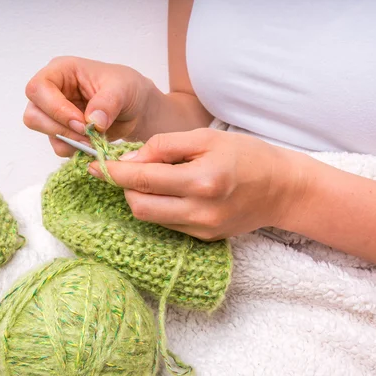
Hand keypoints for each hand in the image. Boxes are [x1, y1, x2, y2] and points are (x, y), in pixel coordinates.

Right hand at [23, 56, 152, 155]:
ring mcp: (55, 112)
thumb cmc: (127, 88)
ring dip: (68, 140)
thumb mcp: (123, 89)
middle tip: (87, 134)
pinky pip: (58, 145)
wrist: (136, 108)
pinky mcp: (63, 131)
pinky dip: (74, 149)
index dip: (55, 108)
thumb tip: (92, 121)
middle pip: (34, 114)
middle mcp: (52, 91)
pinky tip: (93, 143)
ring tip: (94, 140)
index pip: (38, 89)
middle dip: (60, 128)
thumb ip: (107, 102)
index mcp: (61, 71)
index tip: (81, 122)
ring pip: (43, 132)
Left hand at [88, 128, 311, 239]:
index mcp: (203, 180)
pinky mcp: (204, 238)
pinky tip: (171, 192)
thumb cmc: (247, 155)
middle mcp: (201, 211)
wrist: (281, 188)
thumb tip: (130, 161)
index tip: (93, 165)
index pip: (144, 180)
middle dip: (125, 188)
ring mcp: (203, 229)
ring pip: (151, 218)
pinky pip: (168, 224)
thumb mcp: (206, 137)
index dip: (113, 173)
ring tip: (152, 178)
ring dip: (140, 198)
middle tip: (126, 169)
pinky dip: (160, 207)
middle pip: (140, 206)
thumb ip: (164, 146)